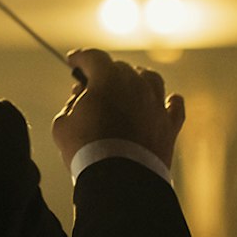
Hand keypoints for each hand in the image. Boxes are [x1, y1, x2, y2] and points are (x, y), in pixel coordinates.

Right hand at [52, 48, 185, 169]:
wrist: (118, 180)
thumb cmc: (86, 150)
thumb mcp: (63, 123)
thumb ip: (72, 103)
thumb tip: (82, 97)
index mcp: (108, 79)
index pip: (93, 57)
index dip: (81, 57)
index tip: (73, 61)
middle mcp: (136, 85)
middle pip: (120, 68)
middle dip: (104, 73)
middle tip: (92, 86)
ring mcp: (156, 104)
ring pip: (150, 79)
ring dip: (137, 80)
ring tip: (127, 88)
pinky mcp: (169, 125)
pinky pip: (174, 106)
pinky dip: (168, 102)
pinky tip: (165, 101)